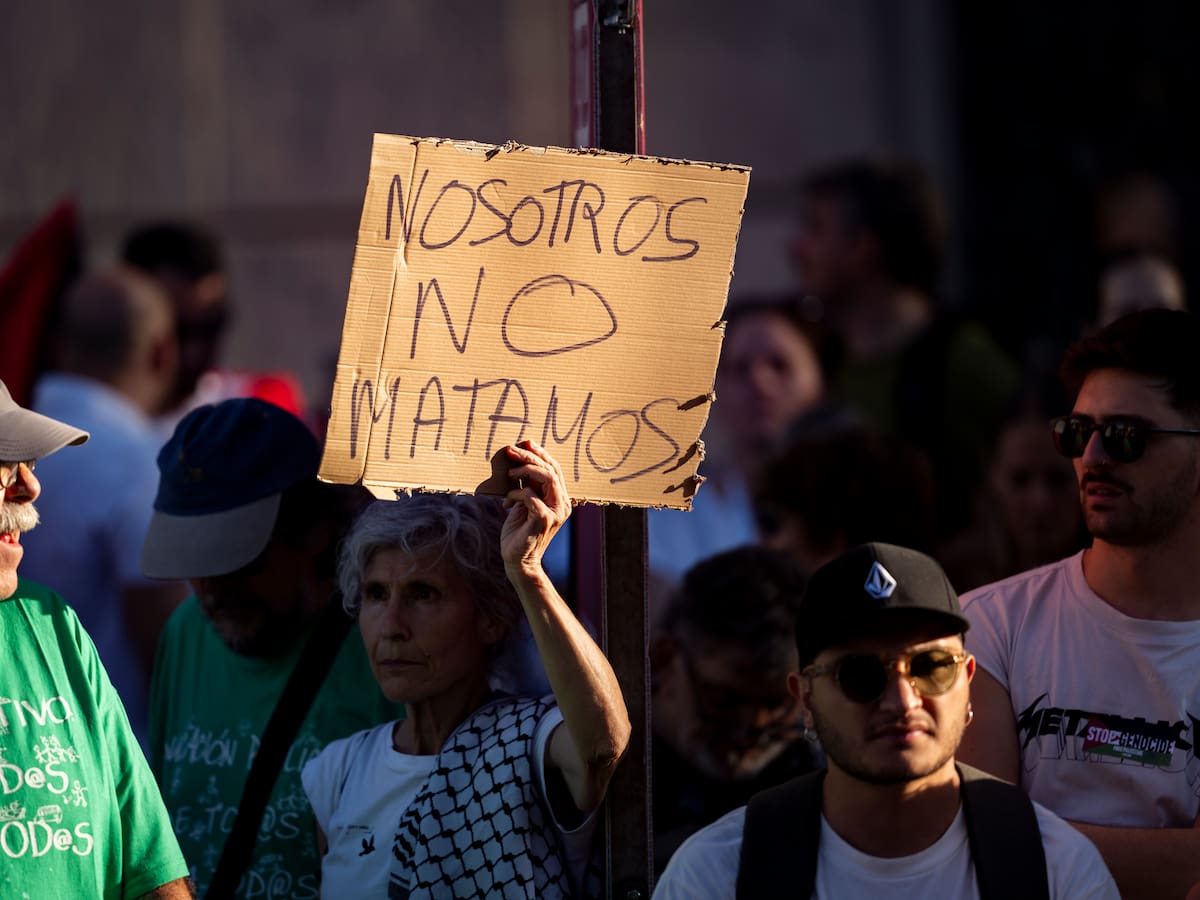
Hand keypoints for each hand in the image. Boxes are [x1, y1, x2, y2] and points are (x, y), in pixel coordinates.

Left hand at [500, 440, 570, 572]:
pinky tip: (506, 503)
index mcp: (560, 499)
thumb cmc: (519, 532)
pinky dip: (515, 494)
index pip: (555, 469)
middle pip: (551, 470)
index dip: (541, 453)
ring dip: (525, 470)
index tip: (525, 443)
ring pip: (547, 478)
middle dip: (530, 456)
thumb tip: (521, 460)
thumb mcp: (524, 504)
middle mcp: (562, 504)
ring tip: (510, 474)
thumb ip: (528, 486)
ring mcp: (556, 512)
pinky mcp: (544, 520)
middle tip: (511, 450)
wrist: (518, 561)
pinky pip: (530, 496)